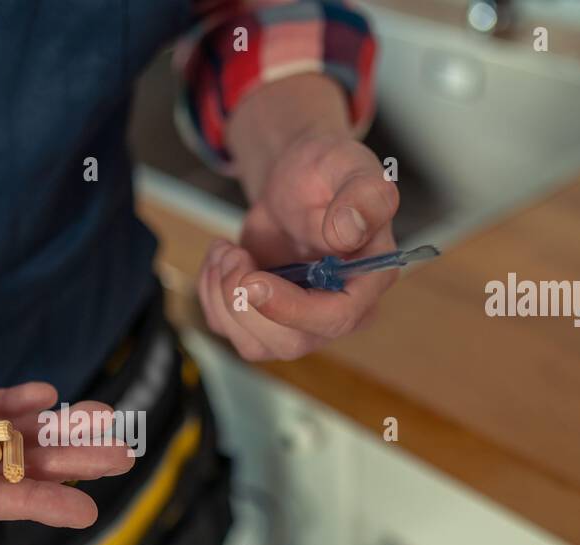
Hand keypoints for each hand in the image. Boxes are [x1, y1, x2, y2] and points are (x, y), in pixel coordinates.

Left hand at [198, 132, 399, 361]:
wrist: (292, 181)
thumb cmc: (325, 171)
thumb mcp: (348, 164)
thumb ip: (363, 195)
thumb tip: (349, 231)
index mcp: (369, 278)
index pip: (337, 317)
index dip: (292, 310)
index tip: (253, 282)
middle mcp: (338, 310)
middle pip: (290, 342)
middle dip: (246, 302)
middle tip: (232, 255)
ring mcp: (301, 322)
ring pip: (254, 344)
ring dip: (223, 296)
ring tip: (227, 250)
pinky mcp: (266, 322)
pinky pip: (228, 329)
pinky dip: (211, 293)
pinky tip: (224, 259)